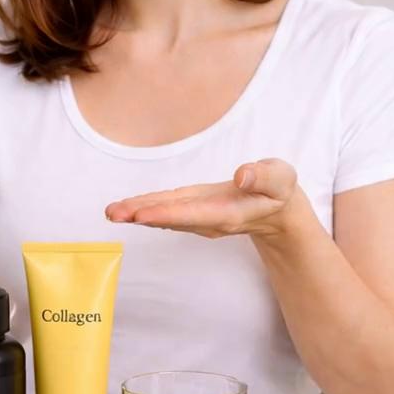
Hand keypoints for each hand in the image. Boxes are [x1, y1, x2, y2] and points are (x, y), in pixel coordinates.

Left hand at [105, 158, 303, 239]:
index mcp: (228, 212)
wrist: (277, 210)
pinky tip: (128, 209)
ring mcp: (200, 218)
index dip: (167, 214)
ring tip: (112, 211)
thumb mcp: (281, 178)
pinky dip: (147, 208)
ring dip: (138, 213)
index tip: (142, 215)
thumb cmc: (279, 190)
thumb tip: (243, 174)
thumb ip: (264, 176)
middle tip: (113, 213)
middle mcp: (209, 219)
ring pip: (166, 215)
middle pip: (172, 218)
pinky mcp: (194, 211)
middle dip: (142, 215)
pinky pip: (167, 210)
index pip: (193, 213)